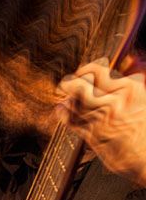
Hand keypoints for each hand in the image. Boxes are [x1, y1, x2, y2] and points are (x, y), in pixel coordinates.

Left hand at [57, 58, 145, 186]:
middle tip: (66, 85)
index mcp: (129, 89)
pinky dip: (64, 115)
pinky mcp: (93, 136)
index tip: (81, 73)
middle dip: (70, 85)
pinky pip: (72, 121)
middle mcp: (114, 102)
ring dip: (67, 100)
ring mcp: (102, 119)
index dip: (85, 71)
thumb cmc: (145, 130)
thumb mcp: (143, 100)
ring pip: (74, 103)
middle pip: (81, 86)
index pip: (97, 71)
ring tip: (65, 100)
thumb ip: (127, 85)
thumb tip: (125, 64)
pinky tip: (61, 111)